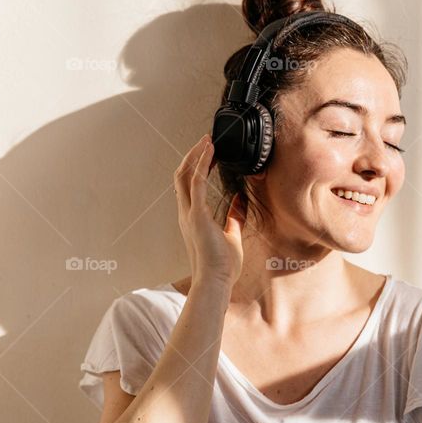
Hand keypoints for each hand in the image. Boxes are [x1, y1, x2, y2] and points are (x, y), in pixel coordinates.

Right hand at [174, 134, 245, 288]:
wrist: (216, 282)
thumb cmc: (222, 265)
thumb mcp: (232, 235)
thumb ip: (234, 216)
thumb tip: (240, 201)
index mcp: (192, 218)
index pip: (188, 186)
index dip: (195, 167)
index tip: (208, 152)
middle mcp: (186, 214)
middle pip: (182, 176)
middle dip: (193, 156)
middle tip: (206, 141)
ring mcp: (189, 214)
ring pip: (185, 175)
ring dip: (196, 155)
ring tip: (207, 141)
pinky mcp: (197, 215)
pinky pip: (197, 183)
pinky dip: (202, 164)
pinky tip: (210, 151)